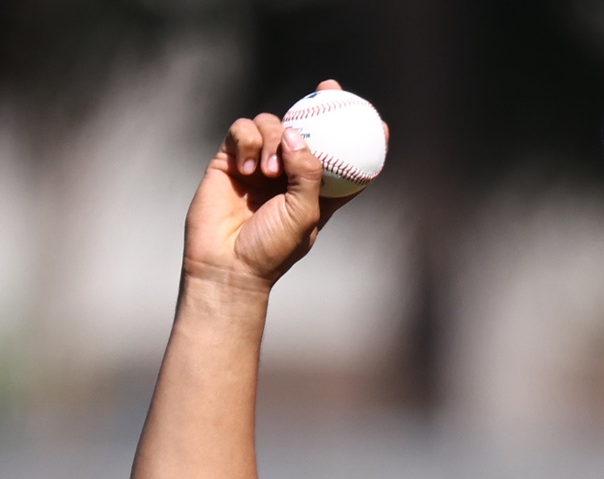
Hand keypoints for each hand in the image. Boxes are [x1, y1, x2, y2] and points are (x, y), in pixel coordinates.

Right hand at [181, 81, 357, 294]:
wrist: (226, 263)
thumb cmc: (271, 249)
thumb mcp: (304, 215)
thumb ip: (308, 174)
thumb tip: (298, 135)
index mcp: (316, 191)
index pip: (342, 159)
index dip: (359, 138)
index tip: (377, 121)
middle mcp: (289, 173)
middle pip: (307, 129)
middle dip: (318, 105)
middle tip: (327, 89)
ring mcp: (260, 163)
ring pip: (273, 124)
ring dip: (274, 138)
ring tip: (269, 171)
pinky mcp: (232, 158)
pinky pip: (243, 130)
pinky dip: (247, 141)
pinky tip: (247, 168)